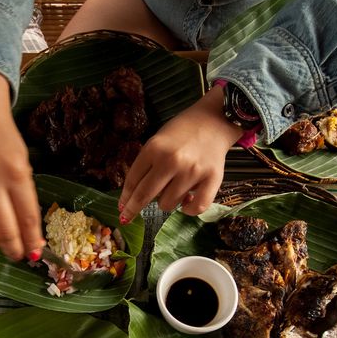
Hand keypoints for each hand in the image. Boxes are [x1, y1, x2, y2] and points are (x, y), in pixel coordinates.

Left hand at [118, 87, 240, 221]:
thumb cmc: (183, 131)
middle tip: (127, 218)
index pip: (133, 180)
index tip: (122, 208)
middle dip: (133, 209)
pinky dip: (189, 210)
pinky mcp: (212, 179)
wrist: (214, 120)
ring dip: (166, 202)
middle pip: (144, 195)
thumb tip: (134, 195)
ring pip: (168, 204)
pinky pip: (196, 207)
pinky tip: (186, 203)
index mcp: (154, 148)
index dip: (125, 198)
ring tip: (173, 190)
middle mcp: (171, 160)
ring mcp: (192, 171)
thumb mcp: (157, 141)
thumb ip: (146, 164)